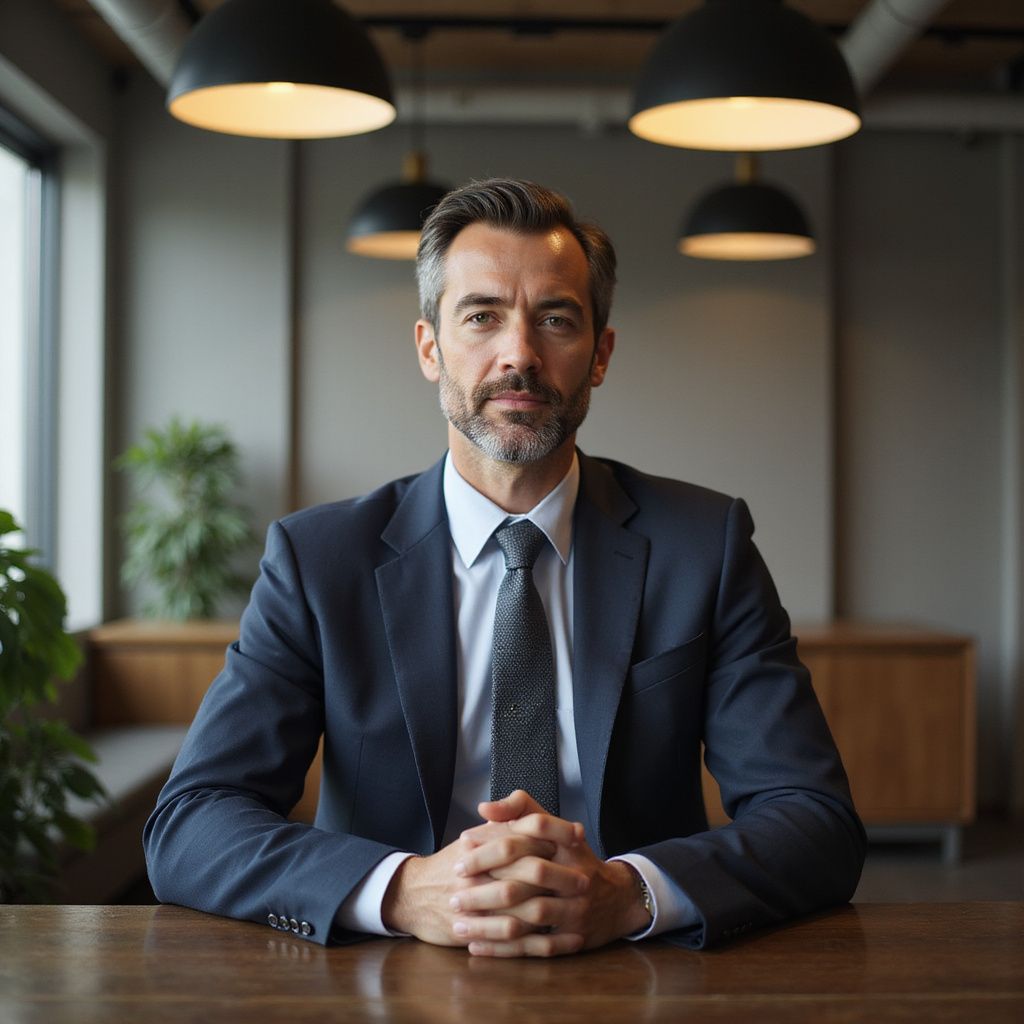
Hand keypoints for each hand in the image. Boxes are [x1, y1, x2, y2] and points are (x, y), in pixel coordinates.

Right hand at [380, 821, 569, 946]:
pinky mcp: (473, 932)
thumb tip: (537, 819)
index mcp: (482, 846)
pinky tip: (560, 940)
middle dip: (558, 877)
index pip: (522, 838)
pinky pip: (512, 940)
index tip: (577, 840)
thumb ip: (502, 825)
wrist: (412, 894)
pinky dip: (539, 943)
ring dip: (552, 912)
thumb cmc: (451, 865)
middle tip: (584, 882)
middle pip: (525, 873)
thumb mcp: (474, 839)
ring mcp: (476, 904)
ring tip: (577, 915)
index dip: (551, 838)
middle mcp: (479, 873)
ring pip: (521, 909)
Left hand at [452, 790, 652, 956]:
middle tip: (455, 886)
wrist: (616, 898)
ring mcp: (577, 908)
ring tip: (458, 920)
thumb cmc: (572, 858)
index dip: (496, 835)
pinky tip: (476, 946)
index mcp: (568, 843)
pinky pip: (536, 947)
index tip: (463, 844)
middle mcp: (575, 874)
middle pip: (529, 875)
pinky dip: (505, 949)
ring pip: (530, 915)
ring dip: (492, 921)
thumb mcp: (554, 828)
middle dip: (489, 882)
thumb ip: (520, 809)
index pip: (533, 828)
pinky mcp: (574, 938)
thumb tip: (484, 808)